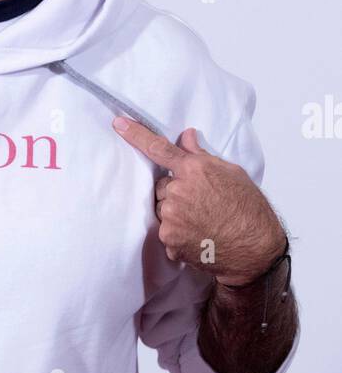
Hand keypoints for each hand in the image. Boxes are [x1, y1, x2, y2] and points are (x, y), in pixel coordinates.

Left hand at [112, 117, 286, 285]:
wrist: (254, 248)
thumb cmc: (248, 209)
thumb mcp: (232, 173)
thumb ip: (203, 155)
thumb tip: (187, 136)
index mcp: (194, 170)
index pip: (158, 148)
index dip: (136, 135)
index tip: (118, 124)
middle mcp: (178, 191)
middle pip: (161, 186)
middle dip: (175, 192)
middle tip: (200, 203)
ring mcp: (171, 216)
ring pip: (162, 208)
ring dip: (175, 213)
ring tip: (202, 221)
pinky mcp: (168, 238)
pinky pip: (165, 231)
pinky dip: (178, 233)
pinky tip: (198, 235)